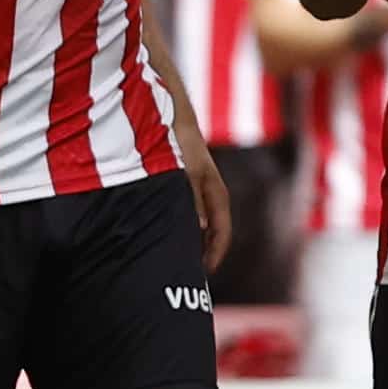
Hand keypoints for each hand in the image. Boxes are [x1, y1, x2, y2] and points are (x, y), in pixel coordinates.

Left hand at [175, 120, 231, 272]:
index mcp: (216, 193)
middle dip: (204, 251)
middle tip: (190, 274)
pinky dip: (182, 225)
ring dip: (192, 239)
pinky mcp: (185, 183)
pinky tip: (165, 231)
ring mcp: (199, 188)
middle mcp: (210, 192)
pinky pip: (189, 211)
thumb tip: (200, 227)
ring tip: (177, 258)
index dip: (215, 253)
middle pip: (213, 230)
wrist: (171, 115)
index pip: (222, 231)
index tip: (205, 272)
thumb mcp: (187, 173)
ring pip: (200, 222)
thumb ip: (194, 199)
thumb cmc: (180, 143)